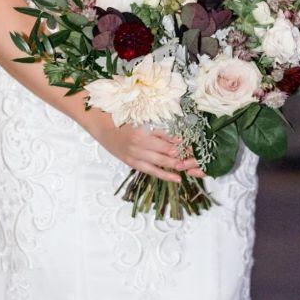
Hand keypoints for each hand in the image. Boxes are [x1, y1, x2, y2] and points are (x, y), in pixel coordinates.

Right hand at [87, 112, 203, 183]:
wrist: (102, 127)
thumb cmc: (123, 120)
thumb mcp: (142, 121)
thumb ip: (159, 131)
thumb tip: (177, 139)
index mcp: (143, 133)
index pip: (166, 142)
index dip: (180, 146)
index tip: (193, 149)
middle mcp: (140, 146)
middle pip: (165, 154)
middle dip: (181, 159)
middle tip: (196, 162)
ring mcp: (135, 156)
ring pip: (160, 164)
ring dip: (175, 167)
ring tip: (189, 171)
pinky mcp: (132, 163)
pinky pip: (150, 171)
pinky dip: (164, 175)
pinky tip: (176, 179)